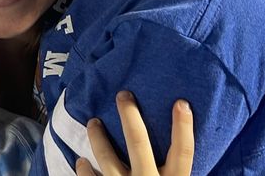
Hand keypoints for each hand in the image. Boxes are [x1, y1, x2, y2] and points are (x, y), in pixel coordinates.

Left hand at [76, 91, 193, 175]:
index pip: (183, 151)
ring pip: (108, 158)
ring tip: (93, 122)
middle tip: (123, 94)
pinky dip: (84, 170)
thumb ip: (175, 172)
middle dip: (130, 115)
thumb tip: (179, 152)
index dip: (183, 126)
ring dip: (98, 138)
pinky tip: (81, 161)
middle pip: (138, 142)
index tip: (181, 102)